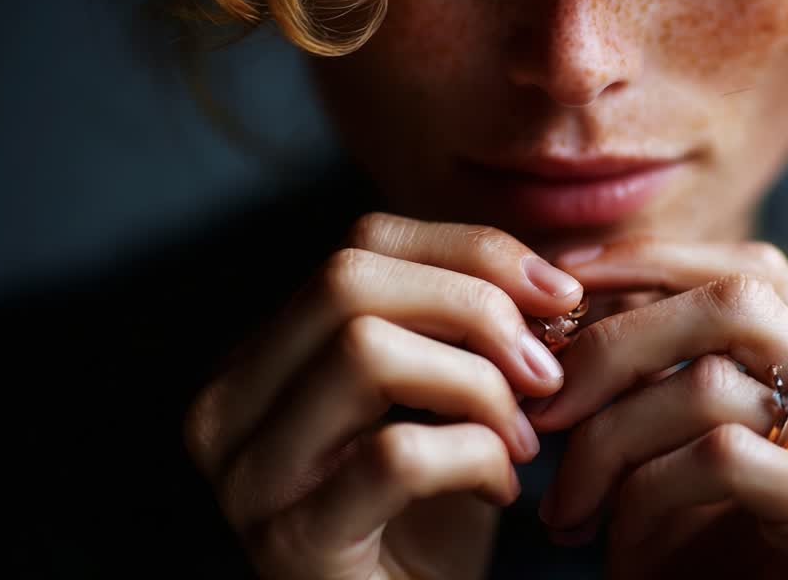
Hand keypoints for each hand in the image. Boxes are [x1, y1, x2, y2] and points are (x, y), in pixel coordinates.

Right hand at [182, 213, 581, 579]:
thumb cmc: (434, 512)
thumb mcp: (445, 398)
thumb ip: (467, 326)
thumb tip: (544, 274)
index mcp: (263, 354)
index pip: (362, 244)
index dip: (472, 252)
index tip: (558, 296)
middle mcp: (229, 404)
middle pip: (348, 280)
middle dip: (475, 307)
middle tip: (545, 369)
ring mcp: (248, 476)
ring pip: (364, 352)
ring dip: (478, 385)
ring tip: (523, 438)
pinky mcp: (290, 543)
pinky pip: (395, 454)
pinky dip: (474, 456)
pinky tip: (501, 489)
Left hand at [530, 239, 787, 579]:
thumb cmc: (680, 570)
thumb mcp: (659, 446)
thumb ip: (650, 365)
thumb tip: (575, 276)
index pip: (755, 275)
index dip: (657, 262)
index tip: (563, 281)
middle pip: (741, 306)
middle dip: (619, 342)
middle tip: (546, 404)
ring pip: (715, 385)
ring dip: (610, 441)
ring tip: (568, 505)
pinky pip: (723, 457)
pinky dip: (646, 488)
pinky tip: (611, 538)